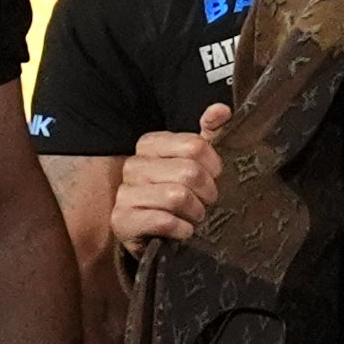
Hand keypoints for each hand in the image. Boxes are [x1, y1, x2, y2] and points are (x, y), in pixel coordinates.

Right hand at [106, 106, 228, 252]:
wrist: (151, 233)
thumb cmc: (176, 194)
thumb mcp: (194, 161)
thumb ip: (209, 133)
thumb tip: (221, 110)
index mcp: (150, 144)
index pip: (196, 145)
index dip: (213, 166)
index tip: (212, 177)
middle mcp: (133, 165)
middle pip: (190, 172)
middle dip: (206, 193)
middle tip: (203, 202)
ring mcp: (124, 193)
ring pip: (177, 197)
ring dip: (195, 213)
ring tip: (191, 216)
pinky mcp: (122, 220)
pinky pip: (165, 221)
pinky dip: (182, 229)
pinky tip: (180, 230)